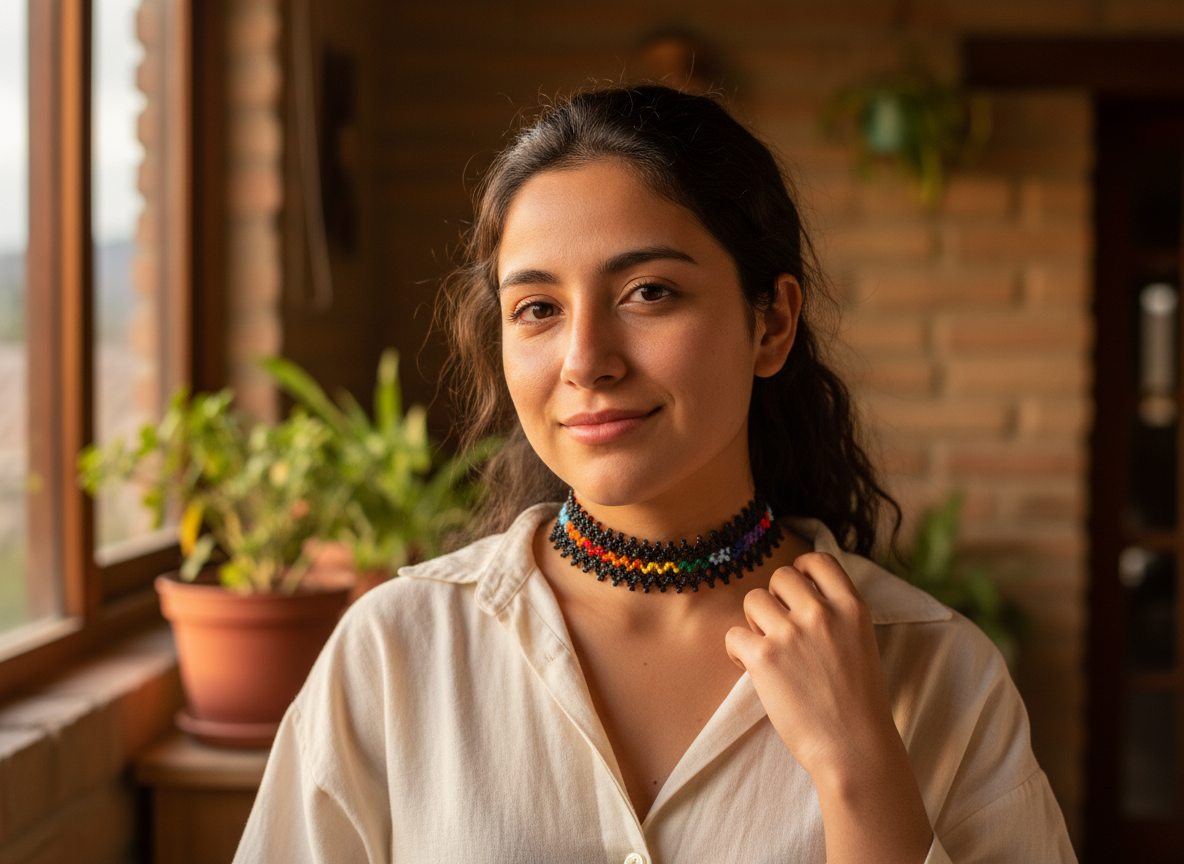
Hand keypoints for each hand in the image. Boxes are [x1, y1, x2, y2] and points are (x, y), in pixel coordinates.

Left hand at [724, 552, 931, 863]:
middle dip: (775, 600)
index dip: (802, 573)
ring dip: (754, 623)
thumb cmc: (858, 704)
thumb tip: (800, 596)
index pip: (818, 560)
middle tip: (781, 631)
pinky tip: (752, 669)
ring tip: (768, 651)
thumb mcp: (861, 643)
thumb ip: (836, 615)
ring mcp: (791, 632)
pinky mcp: (765, 656)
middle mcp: (822, 612)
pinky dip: (737, 652)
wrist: (855, 748)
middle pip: (780, 577)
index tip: (796, 595)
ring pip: (752, 600)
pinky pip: (732, 635)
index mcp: (852, 607)